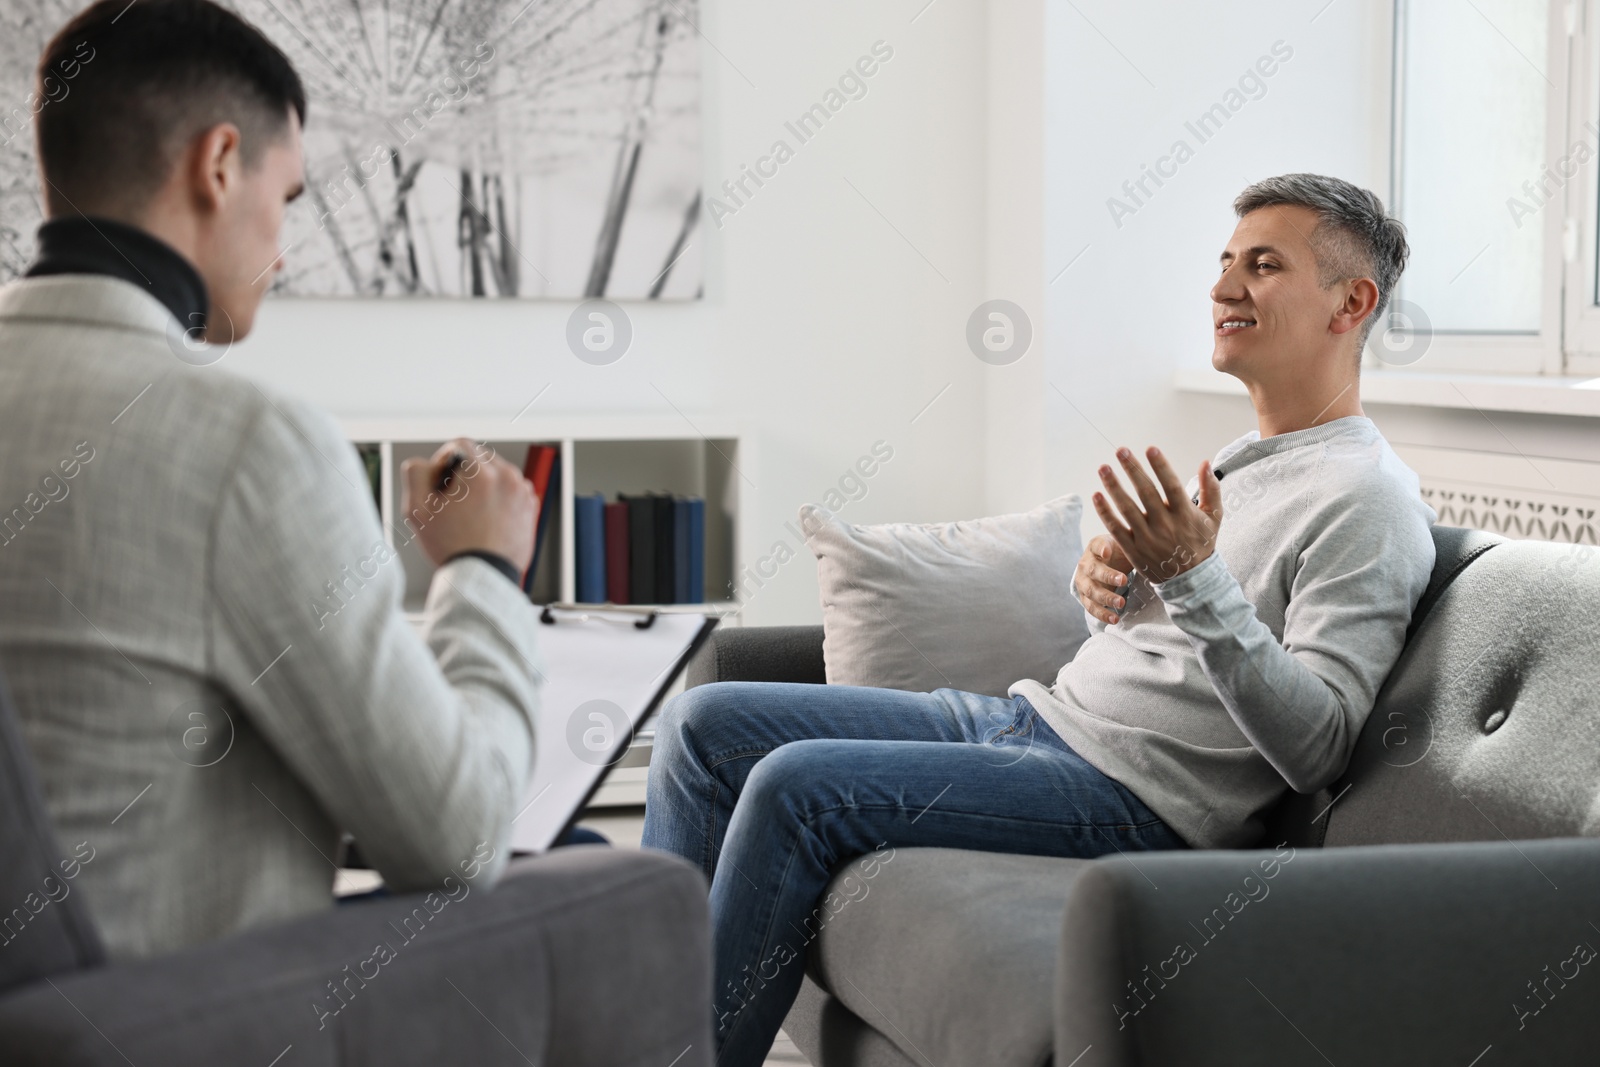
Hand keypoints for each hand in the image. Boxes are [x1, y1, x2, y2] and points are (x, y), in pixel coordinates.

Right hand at [401, 438, 537, 573]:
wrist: (483, 576)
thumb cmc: (452, 547)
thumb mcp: (417, 509)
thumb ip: (416, 473)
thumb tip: (426, 462)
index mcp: (481, 472)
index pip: (460, 444)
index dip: (444, 461)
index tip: (441, 482)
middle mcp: (507, 477)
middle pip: (480, 458)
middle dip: (464, 474)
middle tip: (454, 503)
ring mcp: (523, 491)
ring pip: (497, 473)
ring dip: (483, 485)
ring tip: (471, 514)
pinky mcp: (531, 506)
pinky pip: (511, 490)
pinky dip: (499, 498)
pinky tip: (487, 520)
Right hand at [1075, 534, 1135, 624]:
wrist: (1103, 566)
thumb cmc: (1117, 553)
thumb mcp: (1122, 544)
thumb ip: (1130, 541)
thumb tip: (1146, 541)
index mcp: (1094, 548)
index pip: (1097, 546)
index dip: (1101, 549)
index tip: (1107, 553)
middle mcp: (1085, 564)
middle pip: (1093, 570)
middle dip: (1107, 576)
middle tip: (1124, 581)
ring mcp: (1083, 582)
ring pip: (1091, 591)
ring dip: (1105, 598)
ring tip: (1122, 604)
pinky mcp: (1085, 597)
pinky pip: (1091, 607)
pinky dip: (1102, 614)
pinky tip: (1115, 620)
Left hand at [1092, 445, 1222, 584]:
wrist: (1191, 580)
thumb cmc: (1202, 543)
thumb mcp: (1214, 517)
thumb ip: (1211, 489)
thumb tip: (1205, 462)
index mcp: (1185, 514)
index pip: (1171, 485)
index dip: (1161, 466)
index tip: (1150, 448)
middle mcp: (1165, 525)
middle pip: (1145, 493)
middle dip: (1132, 470)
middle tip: (1120, 450)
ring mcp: (1147, 538)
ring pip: (1127, 508)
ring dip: (1113, 487)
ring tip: (1103, 468)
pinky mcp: (1133, 549)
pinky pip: (1116, 528)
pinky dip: (1105, 512)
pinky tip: (1096, 495)